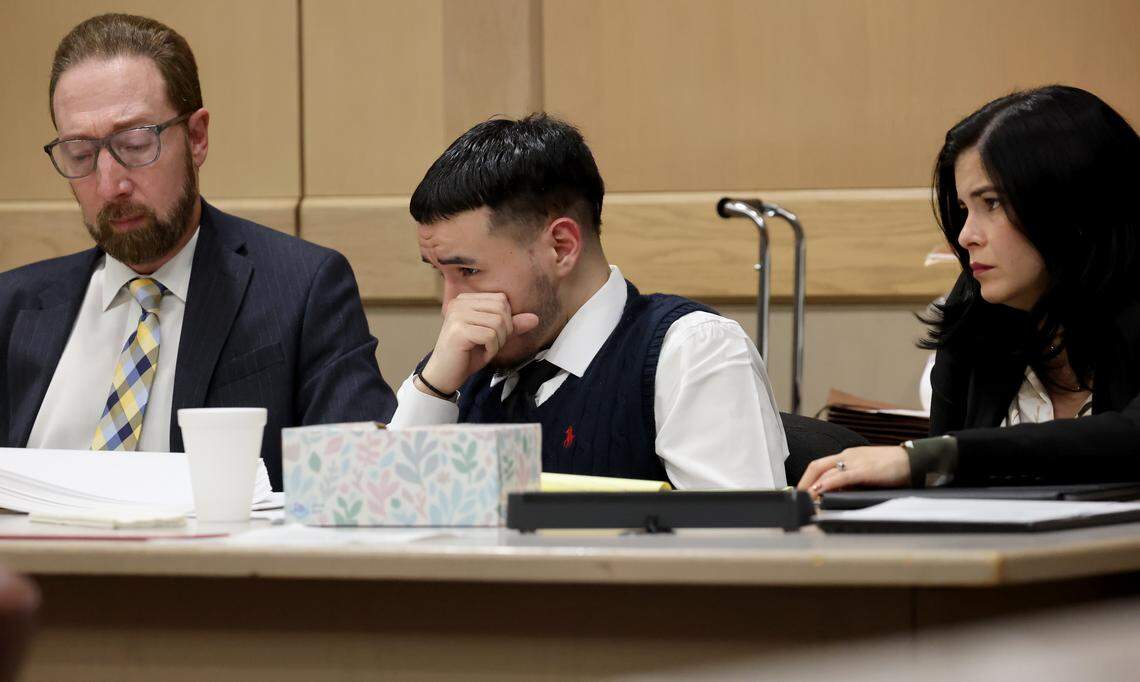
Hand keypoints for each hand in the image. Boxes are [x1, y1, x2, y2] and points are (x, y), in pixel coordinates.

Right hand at [419, 293, 539, 395]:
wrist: (444, 376)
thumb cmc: (467, 355)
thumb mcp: (493, 337)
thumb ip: (512, 325)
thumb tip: (535, 318)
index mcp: (466, 299)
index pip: (501, 299)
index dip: (506, 319)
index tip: (492, 334)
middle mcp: (459, 303)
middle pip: (502, 309)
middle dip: (504, 330)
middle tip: (490, 343)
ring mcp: (457, 315)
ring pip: (498, 322)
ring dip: (498, 342)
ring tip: (484, 349)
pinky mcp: (458, 330)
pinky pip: (490, 335)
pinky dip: (491, 349)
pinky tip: (480, 353)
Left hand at [796, 446, 910, 498]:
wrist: (914, 461)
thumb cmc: (892, 469)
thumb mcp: (867, 476)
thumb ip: (851, 483)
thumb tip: (834, 496)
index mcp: (848, 456)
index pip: (820, 465)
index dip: (806, 479)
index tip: (800, 492)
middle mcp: (848, 456)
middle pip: (817, 466)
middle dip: (804, 482)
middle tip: (796, 498)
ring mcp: (856, 461)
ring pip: (826, 470)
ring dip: (812, 486)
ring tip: (804, 499)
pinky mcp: (865, 469)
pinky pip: (842, 476)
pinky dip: (828, 483)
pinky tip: (820, 491)